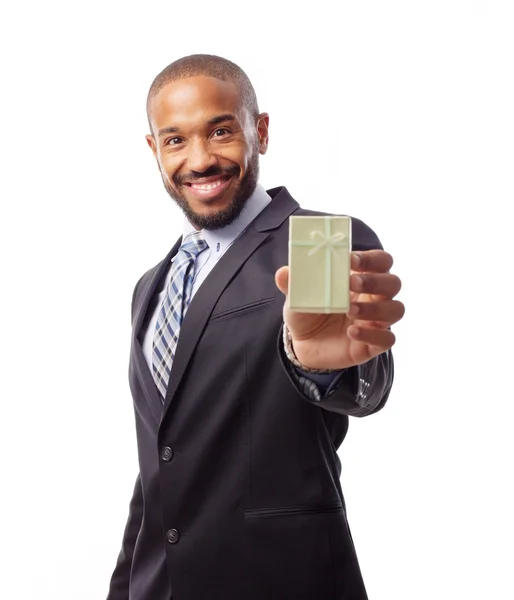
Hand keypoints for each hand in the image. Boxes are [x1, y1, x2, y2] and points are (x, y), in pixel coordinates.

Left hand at [275, 250, 404, 369]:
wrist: (303, 344)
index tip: (351, 260)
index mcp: (361, 278)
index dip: (371, 259)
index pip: (381, 261)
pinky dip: (373, 334)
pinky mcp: (374, 343)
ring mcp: (376, 320)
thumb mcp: (297, 297)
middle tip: (352, 283)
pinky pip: (387, 338)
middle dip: (375, 281)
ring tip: (350, 310)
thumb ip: (293, 284)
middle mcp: (374, 297)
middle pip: (394, 283)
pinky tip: (352, 332)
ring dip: (376, 308)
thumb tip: (283, 273)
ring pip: (396, 310)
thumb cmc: (307, 312)